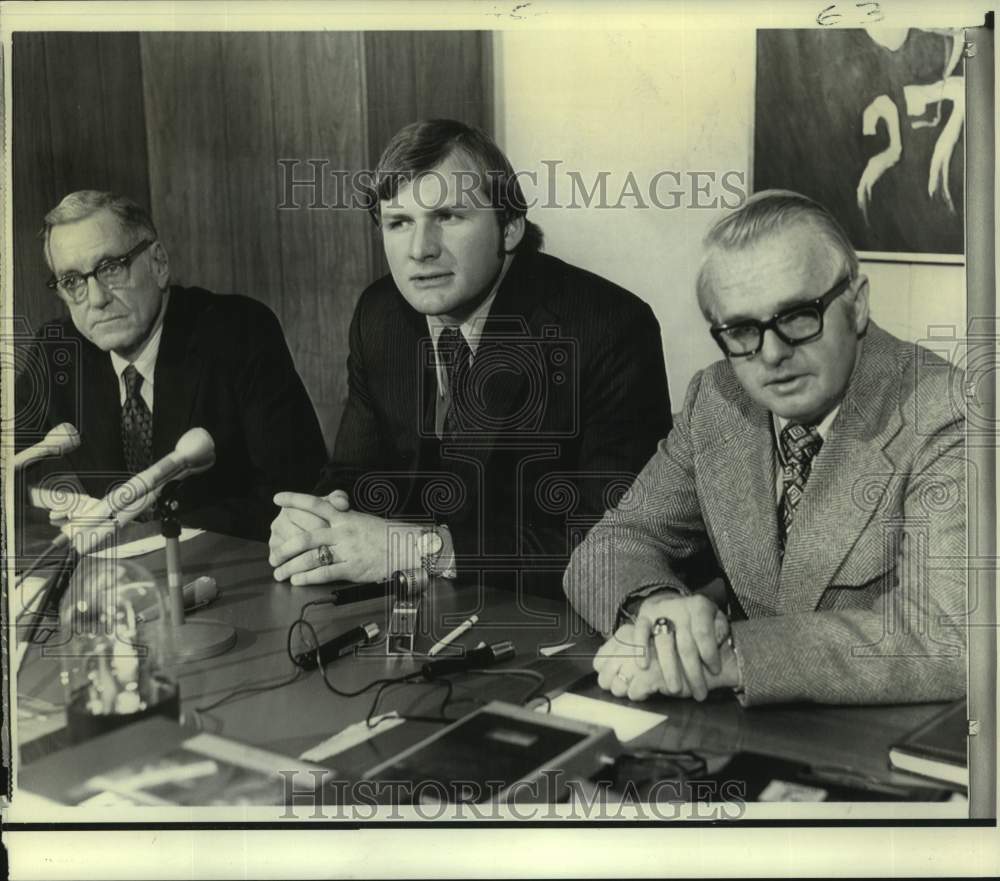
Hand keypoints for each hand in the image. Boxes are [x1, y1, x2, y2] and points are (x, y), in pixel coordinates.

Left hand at [269, 491, 422, 584]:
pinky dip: (308, 578)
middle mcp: (343, 532)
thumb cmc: (387, 535)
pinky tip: (297, 581)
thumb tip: (327, 519)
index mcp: (345, 517)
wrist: (409, 547)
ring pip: (312, 557)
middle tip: (273, 555)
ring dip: (292, 567)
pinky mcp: (353, 568)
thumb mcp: (364, 521)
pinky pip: (325, 573)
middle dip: (286, 547)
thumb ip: (344, 521)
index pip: (316, 504)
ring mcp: (347, 550)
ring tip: (279, 573)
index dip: (295, 500)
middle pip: (307, 537)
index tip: (277, 498)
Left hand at [593, 623, 683, 701]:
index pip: (600, 659)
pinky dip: (640, 695)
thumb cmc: (671, 652)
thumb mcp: (643, 642)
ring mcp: (639, 660)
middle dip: (612, 684)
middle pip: (605, 675)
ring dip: (625, 691)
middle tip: (623, 686)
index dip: (604, 672)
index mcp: (626, 633)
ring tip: (638, 687)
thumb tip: (601, 669)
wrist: (700, 658)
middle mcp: (628, 644)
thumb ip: (622, 650)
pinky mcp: (650, 675)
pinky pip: (633, 693)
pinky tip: (649, 689)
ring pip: (617, 686)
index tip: (614, 676)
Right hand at [635, 593, 729, 700]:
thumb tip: (720, 646)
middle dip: (693, 671)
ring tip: (675, 689)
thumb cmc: (697, 620)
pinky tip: (643, 667)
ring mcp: (659, 611)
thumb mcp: (715, 620)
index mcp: (699, 606)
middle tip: (700, 693)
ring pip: (663, 642)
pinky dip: (641, 650)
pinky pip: (640, 633)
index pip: (703, 632)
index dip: (710, 654)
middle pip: (685, 643)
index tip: (715, 671)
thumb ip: (720, 631)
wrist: (672, 604)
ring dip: (669, 668)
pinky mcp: (643, 617)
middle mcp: (678, 607)